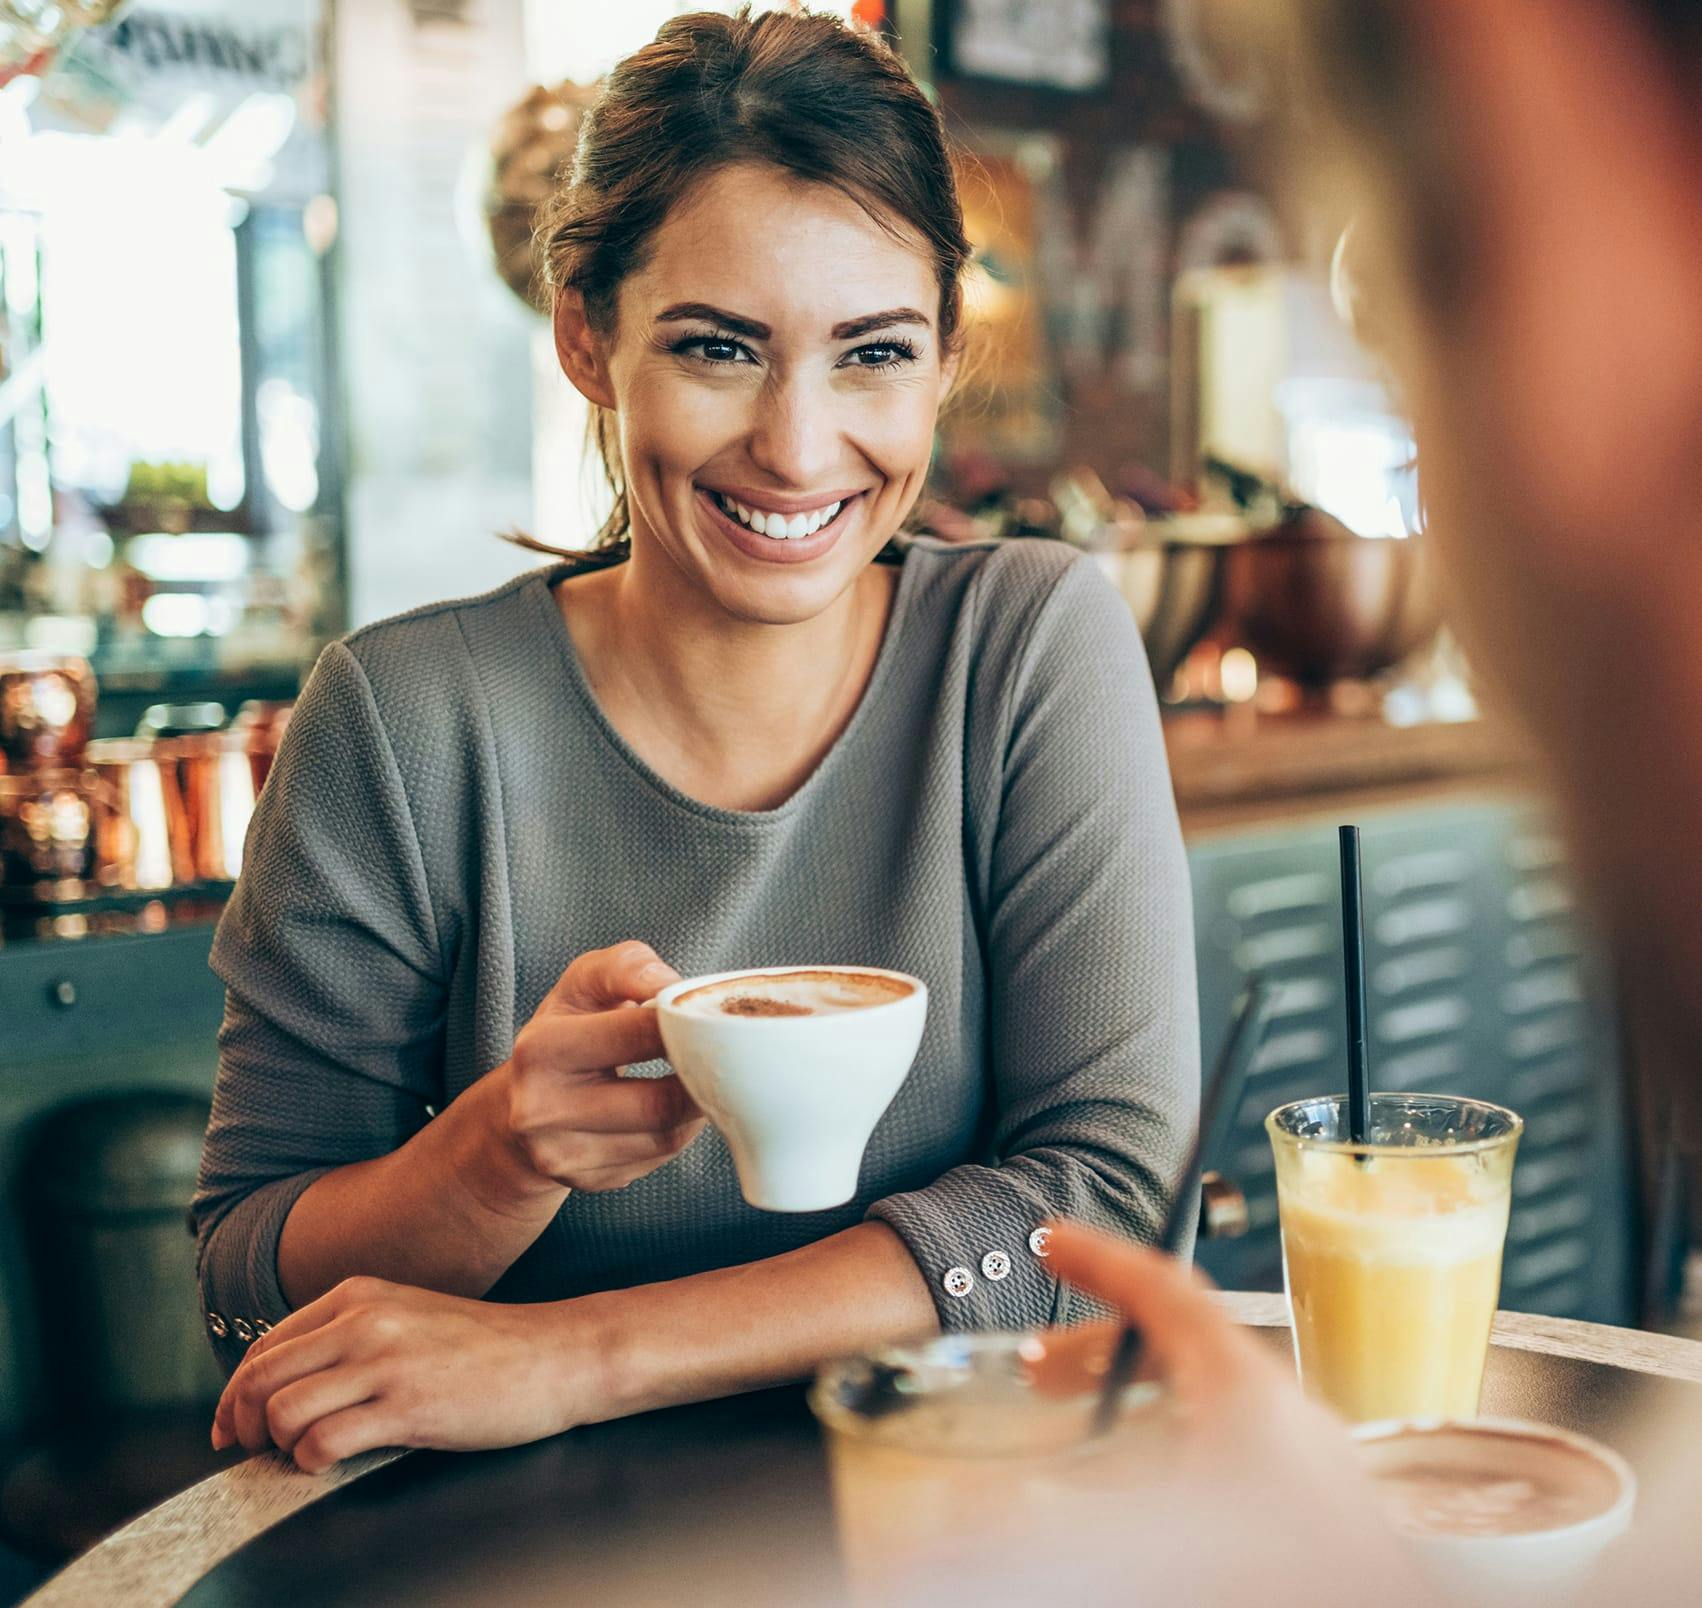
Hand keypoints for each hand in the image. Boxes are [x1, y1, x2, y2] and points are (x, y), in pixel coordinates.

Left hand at [211, 1276, 602, 1471]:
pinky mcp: (406, 1406)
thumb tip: (284, 1387)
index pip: (265, 1346)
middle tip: (256, 1451)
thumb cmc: (484, 1346)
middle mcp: (363, 1321)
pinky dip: (312, 1463)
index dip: (235, 1395)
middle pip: (259, 1379)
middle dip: (243, 1425)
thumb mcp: (407, 1317)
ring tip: (305, 1455)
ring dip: (280, 1446)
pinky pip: (322, 1442)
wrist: (553, 1355)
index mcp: (358, 1295)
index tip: (233, 1428)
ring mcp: (384, 1362)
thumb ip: (349, 1336)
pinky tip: (334, 1462)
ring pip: (281, 1413)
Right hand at [492, 940, 705, 1193]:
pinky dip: (679, 1132)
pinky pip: (658, 1159)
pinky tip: (675, 1108)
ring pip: (666, 1138)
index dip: (688, 1024)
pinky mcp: (587, 1182)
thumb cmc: (566, 1030)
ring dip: (698, 1109)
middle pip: (660, 1103)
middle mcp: (542, 1109)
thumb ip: (629, 968)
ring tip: (705, 1079)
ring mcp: (563, 1155)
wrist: (521, 1105)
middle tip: (728, 1057)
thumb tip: (676, 987)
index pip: (640, 1035)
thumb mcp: (584, 983)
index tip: (711, 1017)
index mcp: (541, 1049)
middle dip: (705, 1078)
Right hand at [1041, 1223, 1434, 1607]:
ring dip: (1132, 1406)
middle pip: (1181, 1342)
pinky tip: (1135, 1499)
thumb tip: (975, 1517)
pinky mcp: (1312, 1515)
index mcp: (1246, 1391)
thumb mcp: (1150, 1535)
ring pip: (1205, 1401)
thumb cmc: (1274, 1573)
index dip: (1099, 1259)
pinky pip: (1229, 1451)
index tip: (1050, 1242)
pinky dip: (1170, 1450)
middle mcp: (1284, 1414)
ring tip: (1075, 1440)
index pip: (1165, 1288)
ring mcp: (1305, 1465)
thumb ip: (1060, 1517)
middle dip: (1099, 1347)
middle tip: (1036, 1370)